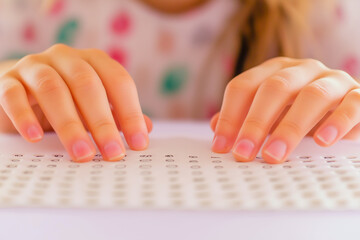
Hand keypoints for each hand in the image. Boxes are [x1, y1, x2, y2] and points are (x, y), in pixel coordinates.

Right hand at [0, 44, 151, 161]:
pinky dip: (24, 116)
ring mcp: (35, 66)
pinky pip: (13, 95)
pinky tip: (35, 138)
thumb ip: (118, 115)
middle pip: (88, 85)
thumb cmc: (67, 101)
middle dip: (103, 123)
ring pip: (53, 90)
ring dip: (70, 125)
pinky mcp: (8, 81)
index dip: (131, 112)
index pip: (118, 82)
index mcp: (93, 62)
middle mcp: (66, 58)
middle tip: (113, 153)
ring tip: (82, 154)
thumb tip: (146, 129)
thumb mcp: (94, 108)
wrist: (21, 91)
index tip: (138, 144)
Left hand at [211, 57, 359, 163]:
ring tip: (275, 155)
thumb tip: (215, 128)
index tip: (222, 147)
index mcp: (275, 71)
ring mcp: (332, 80)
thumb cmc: (302, 113)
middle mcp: (302, 70)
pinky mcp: (358, 95)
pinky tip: (323, 141)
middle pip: (274, 89)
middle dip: (255, 123)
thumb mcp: (271, 114)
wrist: (346, 109)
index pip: (244, 86)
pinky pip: (352, 105)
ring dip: (290, 127)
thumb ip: (246, 118)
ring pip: (311, 96)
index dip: (230, 116)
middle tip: (243, 153)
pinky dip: (337, 122)